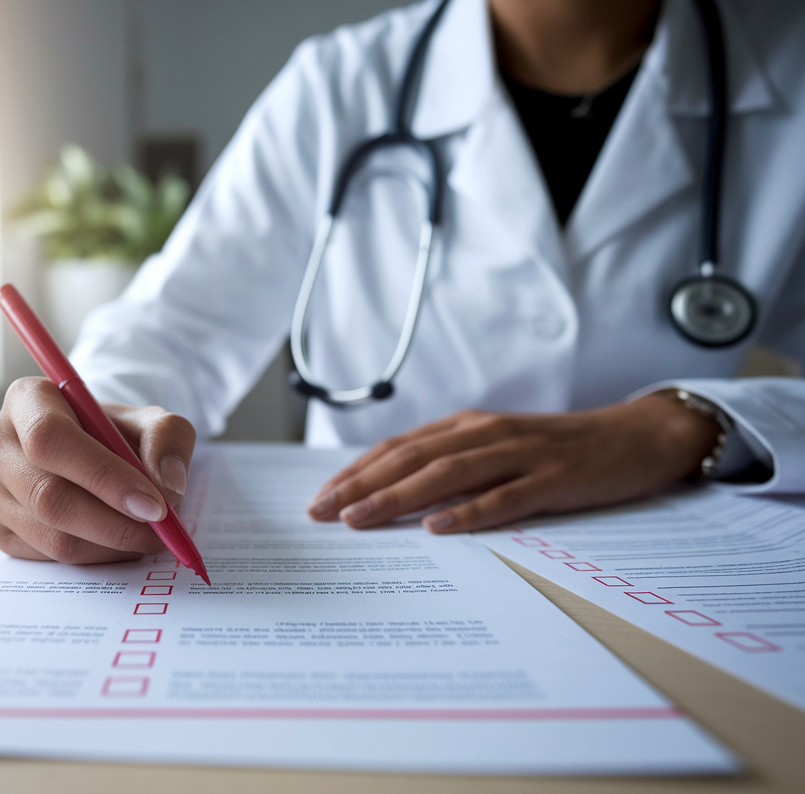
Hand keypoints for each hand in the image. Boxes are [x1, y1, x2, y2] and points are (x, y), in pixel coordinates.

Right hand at [0, 377, 196, 562]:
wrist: (92, 453)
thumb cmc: (117, 433)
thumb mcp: (152, 421)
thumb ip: (168, 440)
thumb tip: (167, 485)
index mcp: (27, 399)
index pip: (50, 439)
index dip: (103, 476)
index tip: (154, 505)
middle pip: (47, 496)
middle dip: (114, 524)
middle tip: (160, 532)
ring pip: (51, 535)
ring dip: (110, 545)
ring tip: (145, 535)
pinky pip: (48, 557)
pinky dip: (94, 556)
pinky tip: (116, 540)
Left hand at [307, 394, 720, 532]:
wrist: (636, 437)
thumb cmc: (558, 450)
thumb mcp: (497, 448)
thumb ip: (453, 466)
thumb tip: (394, 494)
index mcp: (467, 427)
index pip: (399, 448)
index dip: (357, 472)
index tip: (320, 499)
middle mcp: (486, 434)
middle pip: (412, 459)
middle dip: (362, 485)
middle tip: (322, 513)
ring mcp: (520, 455)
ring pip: (447, 475)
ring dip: (399, 497)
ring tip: (361, 519)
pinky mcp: (553, 478)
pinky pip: (504, 497)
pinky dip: (468, 512)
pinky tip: (438, 528)